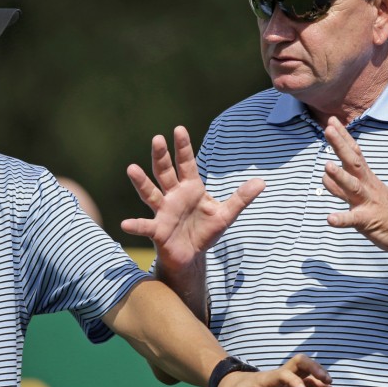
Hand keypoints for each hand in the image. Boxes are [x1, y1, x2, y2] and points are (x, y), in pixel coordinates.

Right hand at [121, 125, 264, 270]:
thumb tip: (262, 182)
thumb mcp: (226, 214)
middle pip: (165, 172)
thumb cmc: (205, 231)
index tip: (178, 129)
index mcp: (190, 188)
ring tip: (131, 169)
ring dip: (141, 182)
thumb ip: (241, 198)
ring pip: (150, 193)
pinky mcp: (158, 230)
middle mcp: (173, 196)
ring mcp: (163, 211)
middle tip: (157, 139)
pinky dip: (135, 225)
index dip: (183, 147)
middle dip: (161, 156)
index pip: (186, 163)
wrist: (192, 256)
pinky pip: (145, 226)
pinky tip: (125, 224)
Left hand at [213, 354, 331, 386]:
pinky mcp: (288, 383)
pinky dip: (317, 382)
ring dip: (318, 373)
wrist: (232, 383)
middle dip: (312, 368)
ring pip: (304, 367)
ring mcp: (284, 377)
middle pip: (298, 362)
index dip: (292, 380)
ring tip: (330, 385)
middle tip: (325, 379)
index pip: (281, 374)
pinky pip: (306, 378)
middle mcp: (277, 375)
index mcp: (265, 380)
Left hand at [322, 116, 387, 257]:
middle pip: (353, 162)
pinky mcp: (368, 221)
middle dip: (340, 146)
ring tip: (327, 166)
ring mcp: (368, 202)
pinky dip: (341, 219)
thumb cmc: (386, 212)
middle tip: (328, 129)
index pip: (354, 153)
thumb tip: (324, 175)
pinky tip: (330, 219)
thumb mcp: (363, 196)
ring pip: (352, 187)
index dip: (343, 137)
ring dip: (340, 177)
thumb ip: (342, 187)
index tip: (332, 120)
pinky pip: (353, 220)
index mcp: (367, 178)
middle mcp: (367, 186)